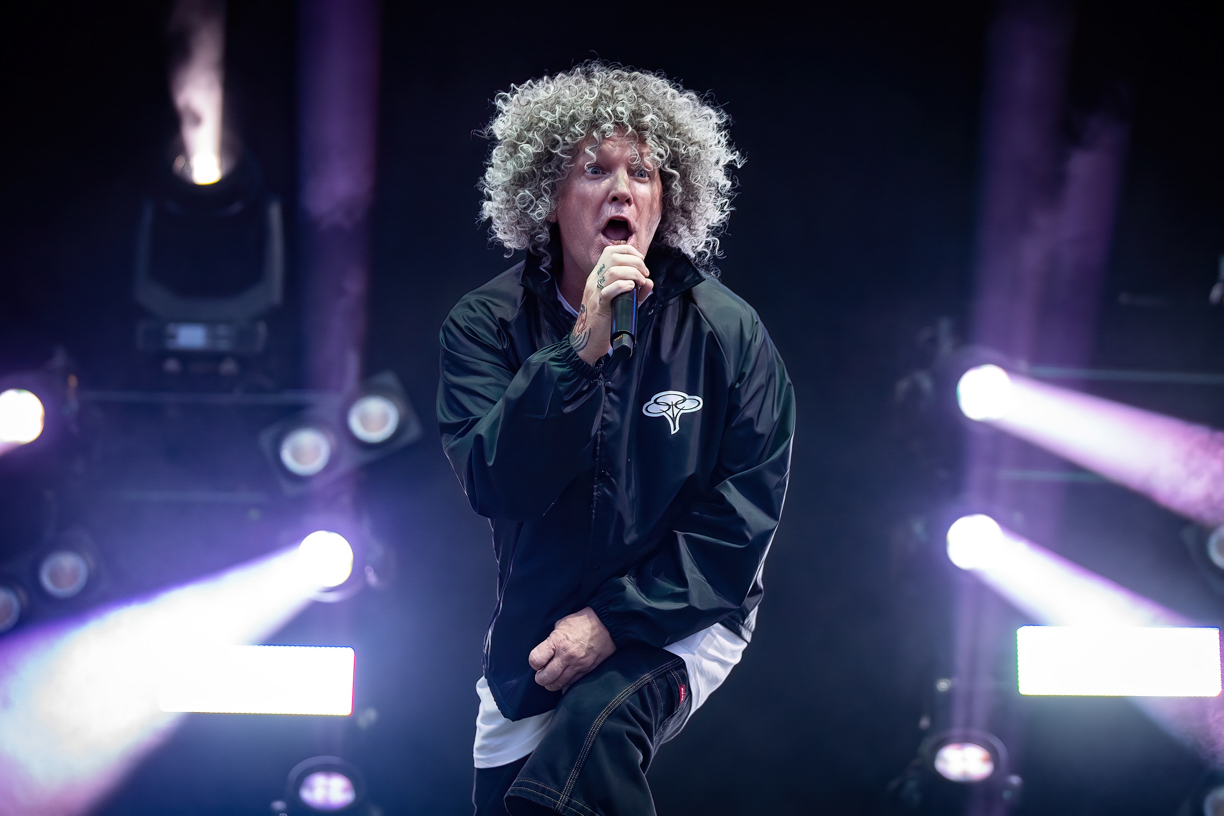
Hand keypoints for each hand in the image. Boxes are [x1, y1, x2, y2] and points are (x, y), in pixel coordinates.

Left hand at [528, 606, 616, 690]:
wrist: (606, 624)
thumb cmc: (582, 621)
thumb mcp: (561, 624)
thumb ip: (551, 639)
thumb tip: (545, 651)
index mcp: (557, 641)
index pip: (535, 660)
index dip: (534, 663)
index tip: (537, 662)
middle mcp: (566, 656)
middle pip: (545, 678)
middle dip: (540, 678)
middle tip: (541, 675)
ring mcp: (577, 665)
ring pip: (558, 684)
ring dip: (551, 684)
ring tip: (551, 678)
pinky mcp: (587, 670)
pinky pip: (571, 683)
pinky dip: (565, 682)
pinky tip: (564, 676)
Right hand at [569, 243, 653, 364]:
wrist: (588, 340)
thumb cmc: (605, 320)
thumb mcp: (622, 301)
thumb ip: (637, 292)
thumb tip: (650, 282)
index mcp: (597, 276)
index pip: (611, 251)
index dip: (629, 251)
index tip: (642, 261)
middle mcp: (594, 280)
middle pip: (614, 257)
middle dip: (635, 262)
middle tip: (645, 274)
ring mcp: (595, 293)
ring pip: (613, 271)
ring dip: (633, 273)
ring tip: (641, 282)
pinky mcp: (598, 306)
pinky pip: (608, 290)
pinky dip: (622, 286)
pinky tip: (632, 288)